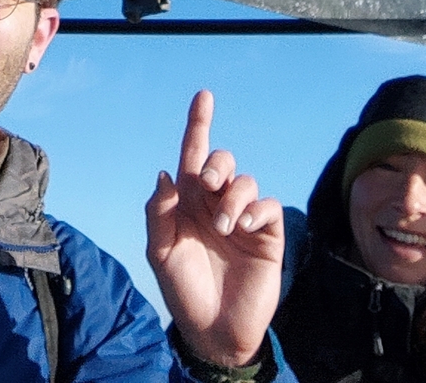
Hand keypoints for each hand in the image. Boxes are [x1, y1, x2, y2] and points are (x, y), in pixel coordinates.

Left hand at [145, 90, 284, 368]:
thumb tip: (165, 174)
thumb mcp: (160, 252)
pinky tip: (243, 227)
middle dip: (216, 164)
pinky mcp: (266, 235)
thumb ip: (159, 212)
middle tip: (208, 185)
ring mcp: (242, 219)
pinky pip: (266, 206)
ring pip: (245, 182)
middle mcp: (215, 204)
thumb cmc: (182, 290)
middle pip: (221, 162)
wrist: (213, 330)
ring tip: (224, 225)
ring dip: (232, 197)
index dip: (198, 125)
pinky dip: (255, 210)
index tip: (203, 96)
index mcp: (188, 202)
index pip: (193, 155)